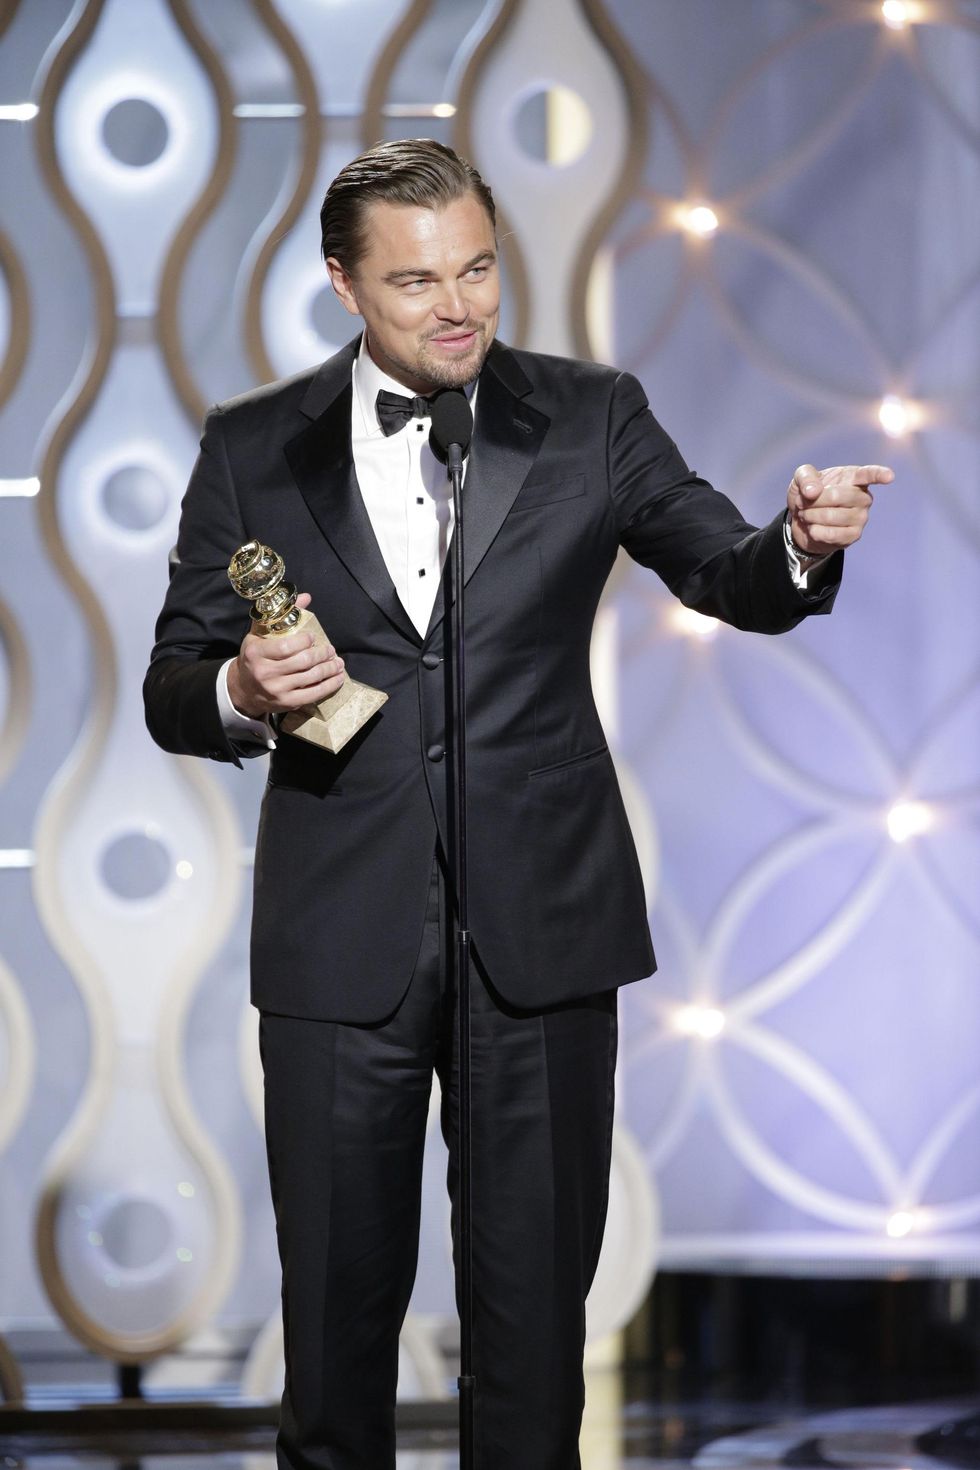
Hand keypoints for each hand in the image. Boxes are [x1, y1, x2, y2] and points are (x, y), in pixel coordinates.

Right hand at [227, 592, 344, 718]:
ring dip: (329, 669)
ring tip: (338, 663)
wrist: (243, 688)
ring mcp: (276, 690)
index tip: (313, 638)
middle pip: (303, 662)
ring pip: (311, 677)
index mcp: (256, 652)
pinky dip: (329, 686)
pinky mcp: (286, 703)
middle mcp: (264, 672)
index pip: (286, 646)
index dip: (305, 641)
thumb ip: (280, 615)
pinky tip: (338, 679)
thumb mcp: (259, 634)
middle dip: (322, 654)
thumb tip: (306, 597)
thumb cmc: (255, 657)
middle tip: (331, 650)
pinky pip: (313, 694)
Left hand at [787, 463, 894, 555]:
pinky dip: (815, 531)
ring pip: (831, 516)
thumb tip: (813, 491)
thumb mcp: (800, 479)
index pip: (869, 474)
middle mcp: (863, 497)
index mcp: (854, 477)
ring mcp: (861, 517)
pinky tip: (813, 528)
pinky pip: (832, 534)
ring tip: (806, 514)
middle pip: (837, 496)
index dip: (879, 475)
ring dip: (811, 516)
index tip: (889, 476)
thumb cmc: (807, 494)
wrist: (802, 520)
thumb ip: (805, 478)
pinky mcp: (854, 535)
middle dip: (813, 501)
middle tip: (803, 503)